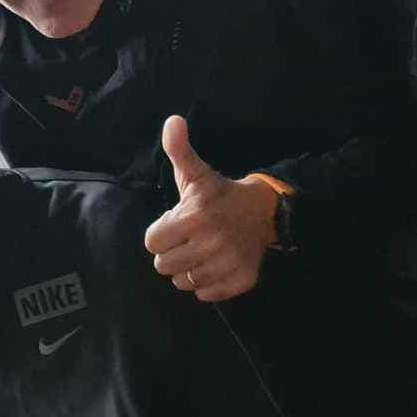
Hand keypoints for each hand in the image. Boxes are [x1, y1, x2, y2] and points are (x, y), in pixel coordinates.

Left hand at [143, 115, 279, 302]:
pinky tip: (214, 265)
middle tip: (188, 239)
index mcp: (195, 217)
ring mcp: (227, 264)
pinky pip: (206, 295)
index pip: (152, 242)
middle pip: (163, 266)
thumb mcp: (196, 173)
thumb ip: (178, 150)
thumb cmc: (220, 194)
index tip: (176, 224)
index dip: (160, 233)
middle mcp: (211, 244)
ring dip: (187, 269)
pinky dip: (206, 284)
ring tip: (200, 251)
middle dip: (171, 252)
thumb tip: (172, 121)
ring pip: (182, 282)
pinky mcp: (240, 280)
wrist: (263, 211)